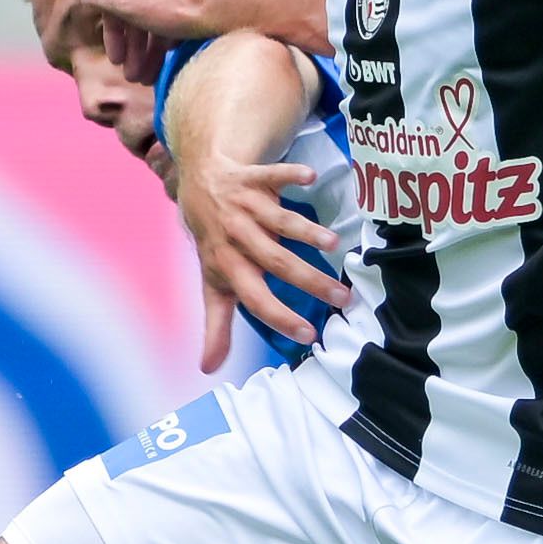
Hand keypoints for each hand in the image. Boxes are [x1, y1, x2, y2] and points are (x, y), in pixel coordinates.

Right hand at [76, 0, 232, 65]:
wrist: (226, 8)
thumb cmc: (175, 6)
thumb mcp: (126, 4)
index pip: (114, 0)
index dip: (113, 36)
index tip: (117, 61)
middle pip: (137, 10)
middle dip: (134, 48)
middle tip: (134, 76)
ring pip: (158, 15)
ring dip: (150, 49)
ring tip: (149, 78)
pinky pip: (178, 13)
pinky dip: (169, 37)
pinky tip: (168, 61)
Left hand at [176, 150, 347, 372]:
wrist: (199, 185)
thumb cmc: (215, 242)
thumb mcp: (212, 284)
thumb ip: (217, 326)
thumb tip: (209, 369)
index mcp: (229, 267)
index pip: (255, 298)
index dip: (280, 317)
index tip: (310, 334)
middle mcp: (237, 237)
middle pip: (276, 261)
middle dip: (308, 280)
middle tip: (342, 297)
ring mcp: (245, 206)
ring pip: (279, 220)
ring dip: (305, 230)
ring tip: (334, 244)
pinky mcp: (253, 178)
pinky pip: (273, 174)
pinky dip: (290, 174)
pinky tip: (311, 177)